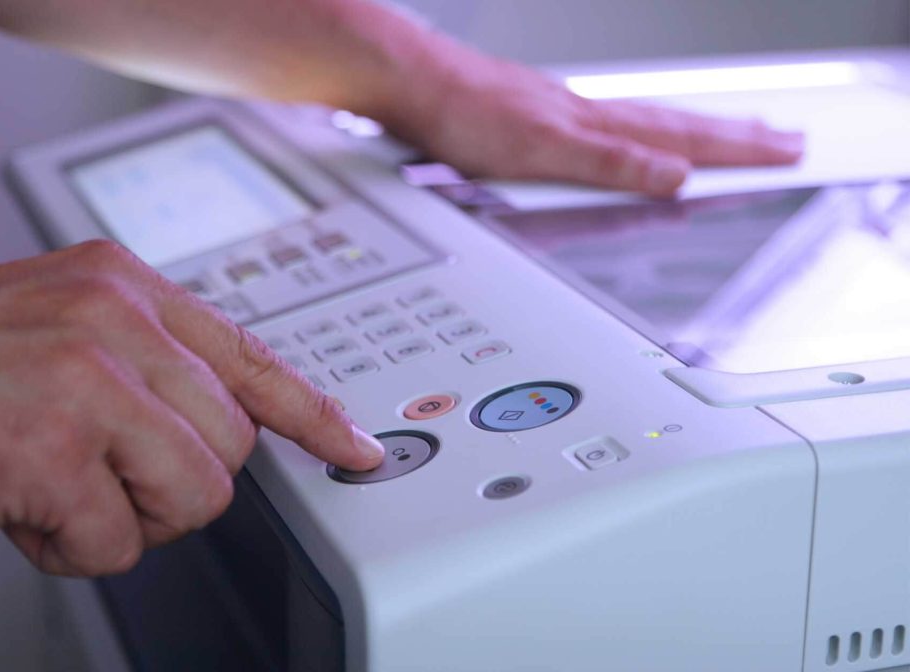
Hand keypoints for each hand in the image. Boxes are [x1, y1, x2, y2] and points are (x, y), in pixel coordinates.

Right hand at [0, 241, 383, 575]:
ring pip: (196, 494)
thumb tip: (203, 420)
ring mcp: (89, 378)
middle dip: (172, 483)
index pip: (252, 355)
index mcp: (120, 285)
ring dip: (124, 516)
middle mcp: (115, 318)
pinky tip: (13, 506)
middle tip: (96, 475)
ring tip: (49, 485)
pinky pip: (118, 541)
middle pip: (230, 443)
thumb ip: (135, 361)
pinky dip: (66, 547)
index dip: (313, 413)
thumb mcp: (46, 329)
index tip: (354, 448)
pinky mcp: (55, 446)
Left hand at [381, 41, 803, 195]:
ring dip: (701, 129)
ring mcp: (571, 112)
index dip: (736, 148)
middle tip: (787, 138)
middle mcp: (592, 115)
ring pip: (652, 120)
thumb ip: (609, 166)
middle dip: (738, 136)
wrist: (418, 86)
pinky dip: (651, 130)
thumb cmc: (466, 117)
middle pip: (680, 124)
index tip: (785, 150)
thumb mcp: (543, 153)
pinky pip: (618, 123)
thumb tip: (673, 177)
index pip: (684, 139)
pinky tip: (647, 135)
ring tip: (738, 132)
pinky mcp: (548, 115)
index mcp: (598, 126)